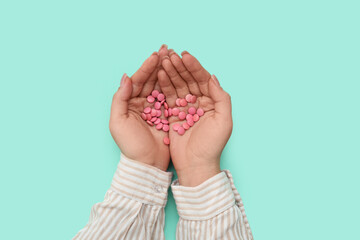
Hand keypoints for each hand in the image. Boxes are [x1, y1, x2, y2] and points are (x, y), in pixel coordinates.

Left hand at [109, 45, 169, 170]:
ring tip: (175, 58)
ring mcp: (155, 108)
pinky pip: (170, 97)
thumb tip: (126, 77)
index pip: (138, 80)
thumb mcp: (118, 122)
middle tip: (167, 49)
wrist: (146, 164)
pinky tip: (180, 75)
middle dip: (158, 64)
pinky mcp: (166, 114)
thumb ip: (119, 99)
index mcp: (129, 103)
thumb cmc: (130, 145)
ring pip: (161, 85)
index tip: (155, 55)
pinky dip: (174, 85)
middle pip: (150, 80)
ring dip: (167, 71)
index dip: (146, 67)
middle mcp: (141, 103)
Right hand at [158, 50, 232, 185]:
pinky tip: (159, 75)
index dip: (194, 67)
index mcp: (212, 101)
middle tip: (170, 54)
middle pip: (189, 79)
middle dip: (180, 67)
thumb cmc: (212, 145)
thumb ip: (221, 98)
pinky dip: (164, 85)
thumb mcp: (224, 121)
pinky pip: (168, 96)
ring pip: (177, 85)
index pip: (203, 79)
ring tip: (163, 60)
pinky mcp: (173, 114)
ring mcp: (185, 107)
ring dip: (171, 72)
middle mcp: (198, 102)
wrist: (196, 165)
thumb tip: (213, 77)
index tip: (185, 55)